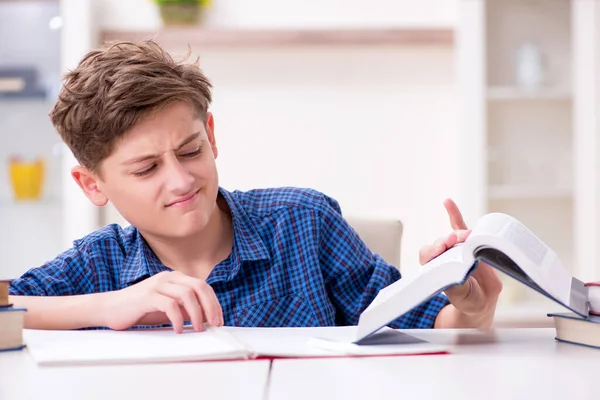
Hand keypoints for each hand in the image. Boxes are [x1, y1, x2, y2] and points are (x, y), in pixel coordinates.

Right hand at [102, 271, 223, 332]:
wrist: (110, 308)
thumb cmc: (140, 309)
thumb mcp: (167, 308)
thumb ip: (185, 308)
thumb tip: (206, 317)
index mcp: (175, 278)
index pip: (203, 286)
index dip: (214, 303)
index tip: (218, 320)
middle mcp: (168, 277)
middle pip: (199, 287)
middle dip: (210, 306)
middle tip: (214, 324)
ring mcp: (157, 285)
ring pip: (187, 294)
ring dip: (197, 313)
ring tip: (198, 328)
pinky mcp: (147, 296)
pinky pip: (170, 305)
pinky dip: (178, 318)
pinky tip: (178, 329)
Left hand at [419, 199, 502, 327]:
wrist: (482, 301)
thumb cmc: (469, 300)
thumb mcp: (463, 297)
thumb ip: (460, 286)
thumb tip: (460, 271)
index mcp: (434, 270)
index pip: (427, 255)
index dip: (433, 249)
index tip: (443, 247)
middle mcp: (442, 257)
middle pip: (440, 243)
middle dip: (447, 240)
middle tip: (456, 239)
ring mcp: (455, 250)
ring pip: (453, 235)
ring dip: (458, 232)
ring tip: (467, 236)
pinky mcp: (468, 245)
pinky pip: (458, 226)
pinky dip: (453, 214)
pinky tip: (447, 202)